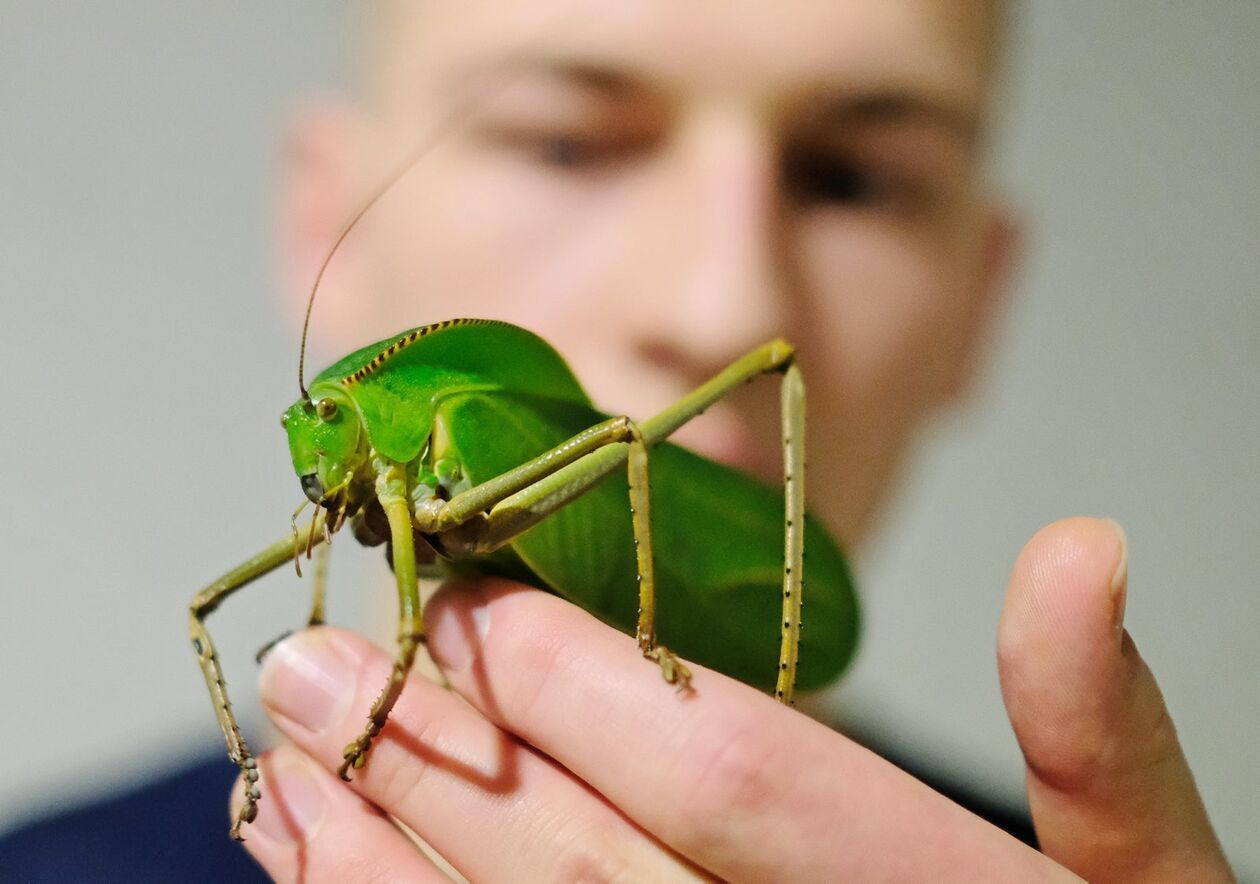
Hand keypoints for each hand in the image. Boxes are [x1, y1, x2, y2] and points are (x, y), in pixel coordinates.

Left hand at [233, 518, 1231, 880]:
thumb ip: (1101, 733)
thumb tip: (1079, 551)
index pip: (735, 783)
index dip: (589, 685)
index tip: (474, 596)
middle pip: (594, 875)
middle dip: (443, 757)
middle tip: (317, 659)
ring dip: (381, 868)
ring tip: (282, 774)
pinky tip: (324, 878)